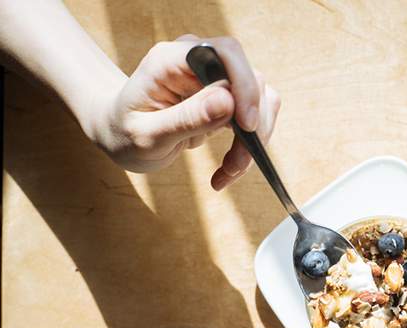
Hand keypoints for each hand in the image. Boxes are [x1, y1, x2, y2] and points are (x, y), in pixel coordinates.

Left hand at [91, 35, 279, 189]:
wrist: (119, 135)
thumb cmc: (124, 133)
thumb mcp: (147, 136)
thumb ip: (185, 118)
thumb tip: (228, 101)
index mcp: (172, 60)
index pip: (225, 53)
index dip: (244, 85)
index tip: (246, 125)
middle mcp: (198, 61)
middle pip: (249, 79)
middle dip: (252, 125)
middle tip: (235, 164)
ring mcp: (215, 78)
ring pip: (259, 100)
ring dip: (254, 138)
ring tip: (230, 169)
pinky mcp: (227, 97)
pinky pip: (254, 116)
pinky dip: (250, 144)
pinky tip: (229, 166)